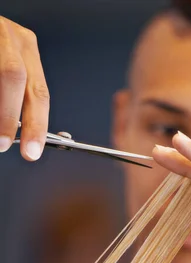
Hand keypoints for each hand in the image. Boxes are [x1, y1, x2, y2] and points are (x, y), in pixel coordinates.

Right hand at [0, 16, 48, 159]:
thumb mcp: (7, 65)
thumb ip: (14, 96)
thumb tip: (17, 131)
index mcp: (26, 48)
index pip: (38, 92)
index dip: (37, 124)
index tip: (32, 150)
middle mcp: (10, 36)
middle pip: (15, 78)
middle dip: (9, 117)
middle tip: (3, 143)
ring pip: (0, 76)